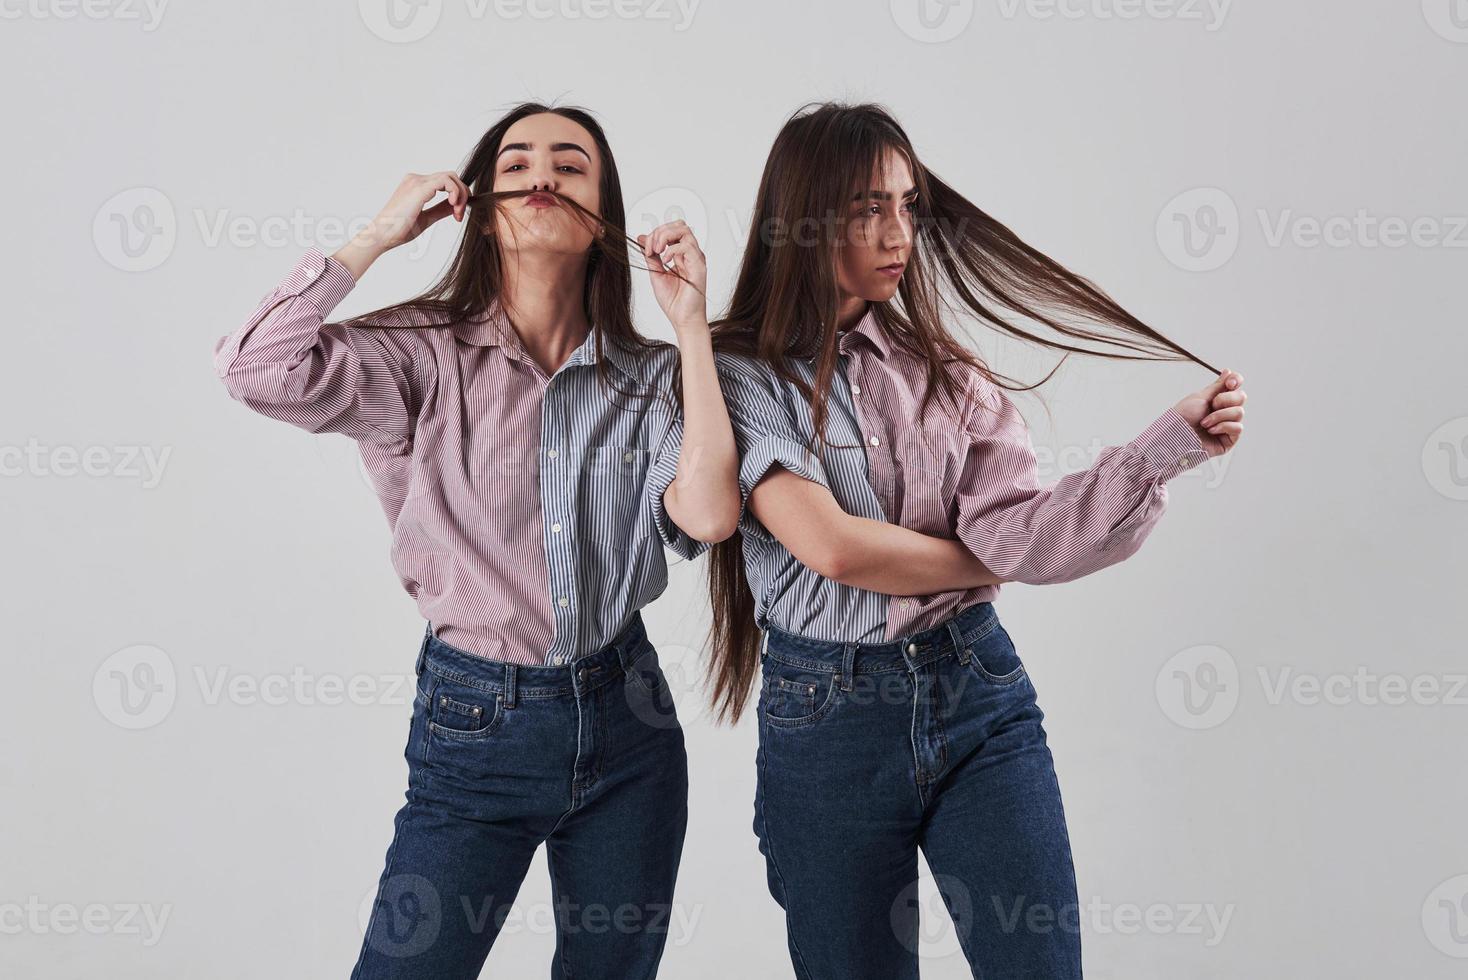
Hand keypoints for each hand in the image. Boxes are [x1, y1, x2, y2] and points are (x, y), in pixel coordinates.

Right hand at [355, 171, 470, 254]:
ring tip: (457, 213)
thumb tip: (456, 206)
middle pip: (450, 176)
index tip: (458, 215)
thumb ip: (441, 209)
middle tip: (459, 215)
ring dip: (460, 194)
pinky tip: (453, 205)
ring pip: (450, 176)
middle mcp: (416, 179)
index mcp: (416, 185)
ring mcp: (417, 181)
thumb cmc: (399, 229)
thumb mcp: (427, 217)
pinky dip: (455, 192)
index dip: (458, 196)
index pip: (445, 181)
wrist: (383, 235)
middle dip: (462, 194)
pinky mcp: (420, 187)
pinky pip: (446, 181)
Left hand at [637, 220, 707, 331]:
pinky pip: (687, 246)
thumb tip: (641, 237)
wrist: (682, 319)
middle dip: (661, 231)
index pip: (671, 230)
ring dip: (665, 236)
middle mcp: (691, 254)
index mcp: (682, 255)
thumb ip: (650, 255)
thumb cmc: (673, 301)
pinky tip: (665, 260)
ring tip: (657, 251)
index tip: (645, 249)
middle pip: (680, 225)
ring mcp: (696, 259)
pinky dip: (672, 250)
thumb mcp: (656, 273)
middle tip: (651, 248)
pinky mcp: (699, 266)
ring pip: (684, 231)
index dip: (655, 234)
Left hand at [1172, 369, 1246, 457]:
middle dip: (1225, 399)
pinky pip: (1238, 427)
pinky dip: (1223, 426)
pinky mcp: (1229, 440)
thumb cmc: (1183, 417)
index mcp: (1217, 399)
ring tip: (1204, 422)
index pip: (1236, 385)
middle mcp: (1224, 411)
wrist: (1176, 436)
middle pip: (1241, 397)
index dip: (1236, 380)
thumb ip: (1218, 386)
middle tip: (1212, 405)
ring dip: (1220, 415)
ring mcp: (1228, 425)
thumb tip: (1228, 371)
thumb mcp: (1201, 397)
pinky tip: (1210, 430)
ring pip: (1239, 412)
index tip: (1229, 383)